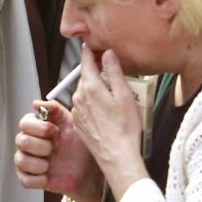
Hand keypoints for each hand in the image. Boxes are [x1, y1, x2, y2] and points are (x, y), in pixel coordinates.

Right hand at [14, 100, 100, 199]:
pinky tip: (49, 176)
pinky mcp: (29, 178)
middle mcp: (28, 142)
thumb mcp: (72, 123)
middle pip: (21, 141)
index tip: (55, 131)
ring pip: (21, 161)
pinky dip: (39, 179)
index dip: (40, 128)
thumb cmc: (81, 146)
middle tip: (54, 149)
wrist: (89, 171)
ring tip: (51, 164)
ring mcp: (27, 161)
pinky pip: (25, 180)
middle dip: (42, 146)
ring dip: (40, 164)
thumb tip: (36, 103)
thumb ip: (56, 110)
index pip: (24, 123)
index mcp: (36, 127)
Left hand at [70, 46, 147, 198]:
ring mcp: (77, 110)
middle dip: (98, 74)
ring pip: (86, 93)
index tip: (93, 45)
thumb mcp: (124, 95)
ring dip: (96, 91)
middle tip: (115, 78)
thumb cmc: (124, 128)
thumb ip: (114, 71)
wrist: (117, 156)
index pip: (85, 61)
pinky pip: (85, 107)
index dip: (90, 52)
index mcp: (90, 87)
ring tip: (114, 100)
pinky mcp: (78, 123)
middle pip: (86, 77)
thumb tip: (107, 54)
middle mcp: (79, 97)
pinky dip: (93, 105)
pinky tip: (107, 114)